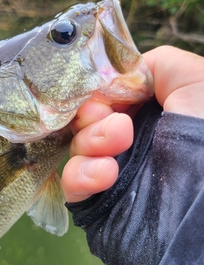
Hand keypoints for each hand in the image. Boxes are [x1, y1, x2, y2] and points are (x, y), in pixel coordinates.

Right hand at [61, 46, 203, 202]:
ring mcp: (112, 169)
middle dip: (92, 114)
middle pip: (87, 117)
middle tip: (112, 122)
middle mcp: (129, 139)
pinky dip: (82, 174)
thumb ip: (155, 64)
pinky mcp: (97, 200)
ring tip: (117, 143)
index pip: (106, 94)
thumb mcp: (194, 79)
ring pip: (78, 146)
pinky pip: (72, 181)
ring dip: (91, 140)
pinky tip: (106, 174)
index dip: (100, 90)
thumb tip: (118, 78)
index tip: (105, 93)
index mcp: (149, 112)